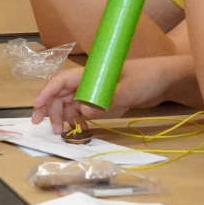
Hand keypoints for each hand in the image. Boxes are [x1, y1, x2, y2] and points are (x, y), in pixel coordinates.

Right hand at [31, 56, 189, 131]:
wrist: (166, 80)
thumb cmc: (147, 77)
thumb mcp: (128, 90)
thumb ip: (105, 101)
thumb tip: (82, 112)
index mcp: (92, 73)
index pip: (62, 80)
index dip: (47, 93)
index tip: (37, 107)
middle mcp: (90, 81)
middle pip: (62, 94)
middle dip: (51, 109)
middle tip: (48, 128)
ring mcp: (96, 91)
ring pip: (71, 103)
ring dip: (63, 116)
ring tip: (61, 131)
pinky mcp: (103, 100)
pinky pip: (83, 110)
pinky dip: (76, 119)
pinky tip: (76, 129)